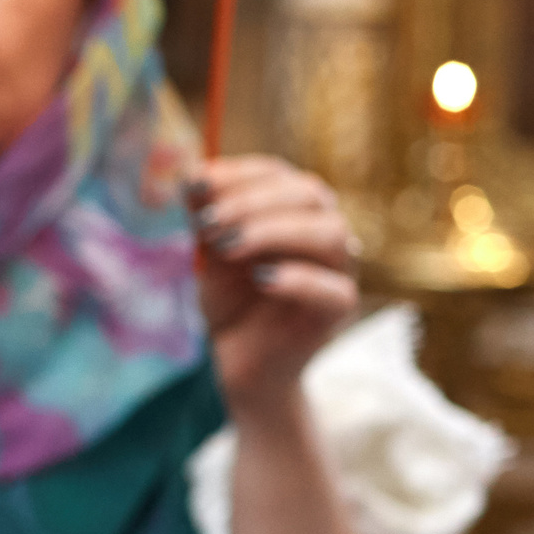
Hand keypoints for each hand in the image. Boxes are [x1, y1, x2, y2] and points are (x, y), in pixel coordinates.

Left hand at [188, 155, 358, 414]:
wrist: (240, 360)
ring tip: (226, 248)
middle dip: (251, 202)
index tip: (194, 186)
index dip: (237, 174)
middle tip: (207, 224)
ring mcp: (338, 267)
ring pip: (328, 233)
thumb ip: (207, 217)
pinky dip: (296, 278)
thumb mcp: (211, 255)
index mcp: (293, 207)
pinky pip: (332, 288)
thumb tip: (193, 177)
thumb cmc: (230, 300)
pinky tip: (259, 279)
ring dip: (273, 232)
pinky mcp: (339, 308)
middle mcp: (323, 229)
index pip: (277, 173)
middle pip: (308, 193)